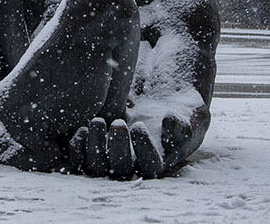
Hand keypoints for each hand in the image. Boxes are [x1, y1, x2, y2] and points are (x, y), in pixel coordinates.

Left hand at [68, 112, 199, 179]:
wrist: (156, 103)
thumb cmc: (177, 111)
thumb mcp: (191, 114)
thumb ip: (184, 122)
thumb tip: (169, 120)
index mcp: (158, 161)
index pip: (150, 166)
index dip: (143, 148)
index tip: (140, 125)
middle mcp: (134, 165)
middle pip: (121, 167)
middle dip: (117, 146)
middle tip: (118, 123)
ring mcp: (111, 158)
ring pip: (98, 165)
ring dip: (94, 146)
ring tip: (98, 122)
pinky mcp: (95, 149)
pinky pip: (80, 158)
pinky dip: (78, 147)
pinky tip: (82, 129)